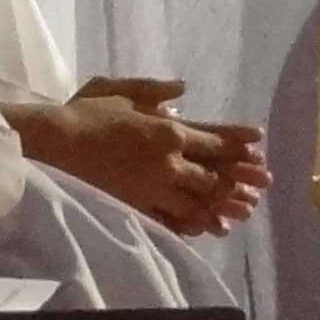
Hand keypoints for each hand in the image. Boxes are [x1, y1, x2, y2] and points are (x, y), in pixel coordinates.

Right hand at [15, 80, 272, 235]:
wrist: (55, 143)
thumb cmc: (86, 112)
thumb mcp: (121, 90)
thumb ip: (155, 91)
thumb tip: (183, 91)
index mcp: (166, 130)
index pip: (212, 139)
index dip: (238, 142)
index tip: (259, 144)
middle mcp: (165, 161)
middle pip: (212, 174)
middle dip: (240, 178)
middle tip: (264, 184)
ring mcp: (151, 188)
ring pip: (196, 201)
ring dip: (222, 205)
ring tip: (244, 213)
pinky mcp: (135, 206)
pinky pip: (170, 219)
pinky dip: (191, 224)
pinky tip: (207, 230)